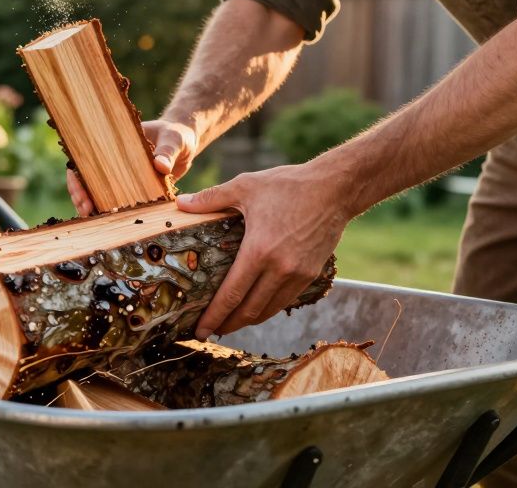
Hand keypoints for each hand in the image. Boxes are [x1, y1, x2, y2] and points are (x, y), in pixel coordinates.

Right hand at [67, 119, 199, 215]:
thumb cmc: (176, 135)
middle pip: (88, 178)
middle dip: (81, 194)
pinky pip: (118, 201)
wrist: (187, 145)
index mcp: (115, 144)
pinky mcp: (134, 190)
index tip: (79, 188)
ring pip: (99, 192)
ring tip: (90, 217)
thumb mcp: (173, 140)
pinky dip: (112, 212)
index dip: (78, 174)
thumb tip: (160, 166)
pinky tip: (110, 223)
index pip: (86, 157)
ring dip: (92, 205)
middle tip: (85, 209)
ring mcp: (122, 176)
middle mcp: (114, 161)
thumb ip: (167, 151)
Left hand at [177, 162, 351, 338]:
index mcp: (259, 251)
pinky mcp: (311, 274)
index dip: (214, 316)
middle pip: (249, 310)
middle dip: (227, 324)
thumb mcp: (246, 186)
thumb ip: (211, 198)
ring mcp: (298, 274)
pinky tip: (257, 307)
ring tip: (231, 323)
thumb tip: (181, 204)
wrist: (335, 189)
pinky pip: (285, 300)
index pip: (231, 295)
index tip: (200, 330)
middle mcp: (279, 269)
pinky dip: (268, 308)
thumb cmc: (288, 185)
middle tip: (210, 331)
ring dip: (248, 320)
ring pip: (268, 309)